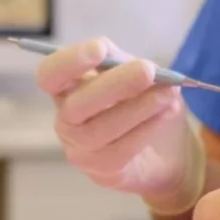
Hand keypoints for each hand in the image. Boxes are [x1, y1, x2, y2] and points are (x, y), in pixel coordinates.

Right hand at [35, 37, 204, 213]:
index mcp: (67, 90)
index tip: (100, 48)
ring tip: (169, 93)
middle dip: (115, 83)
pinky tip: (168, 113)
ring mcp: (81, 150)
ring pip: (102, 128)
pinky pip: (123, 148)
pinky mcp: (103, 171)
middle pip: (77, 104)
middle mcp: (67, 121)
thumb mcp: (134, 76)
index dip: (69, 62)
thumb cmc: (142, 105)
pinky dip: (148, 128)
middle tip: (148, 69)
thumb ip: (126, 64)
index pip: (50, 76)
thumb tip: (136, 63)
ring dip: (139, 107)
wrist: (166, 153)